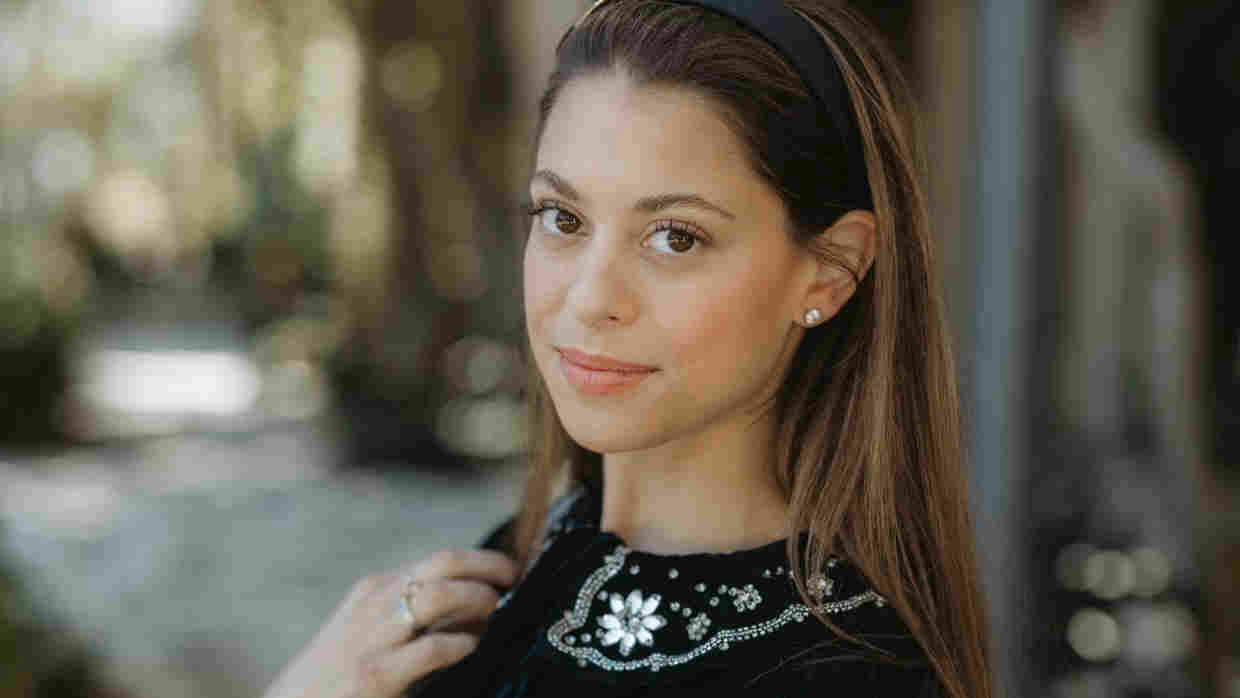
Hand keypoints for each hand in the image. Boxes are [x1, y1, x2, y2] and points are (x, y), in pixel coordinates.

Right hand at [262, 548, 519, 697]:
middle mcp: (376, 602)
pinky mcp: (376, 675)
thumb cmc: (339, 671)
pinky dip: (463, 643)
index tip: (511, 571)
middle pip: (445, 562)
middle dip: (489, 566)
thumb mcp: (371, 628)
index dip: (484, 561)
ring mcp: (374, 638)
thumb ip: (414, 611)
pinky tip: (472, 647)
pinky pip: (433, 648)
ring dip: (479, 600)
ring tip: (498, 612)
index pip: (441, 558)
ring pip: (440, 596)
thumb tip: (478, 603)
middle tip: (516, 581)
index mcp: (377, 588)